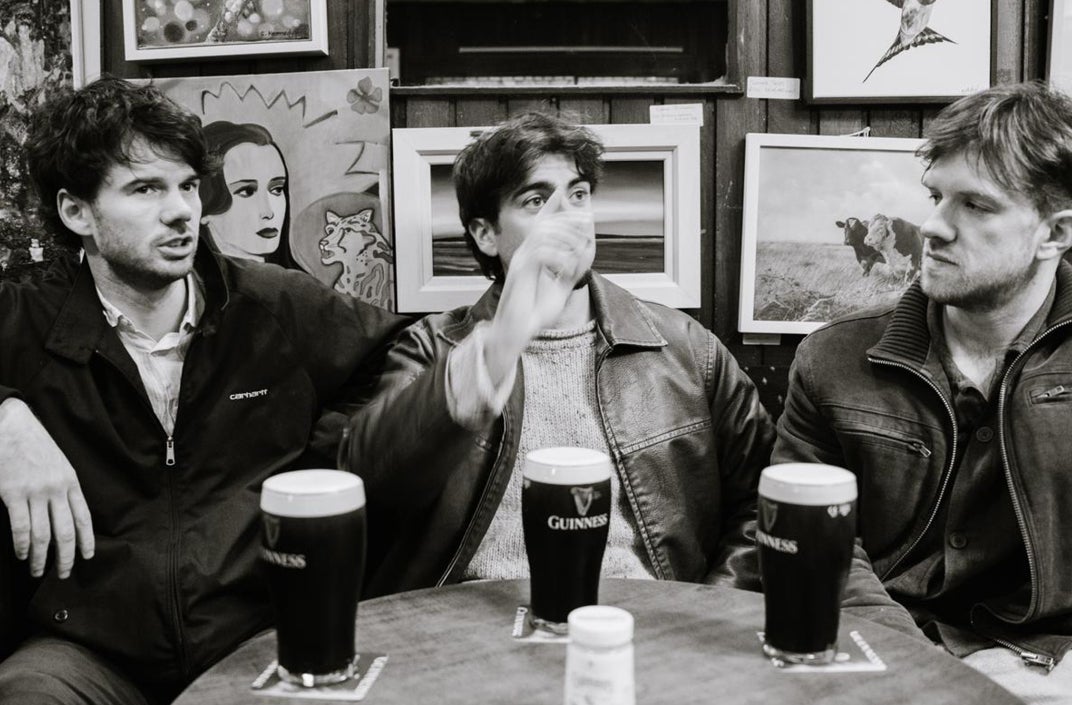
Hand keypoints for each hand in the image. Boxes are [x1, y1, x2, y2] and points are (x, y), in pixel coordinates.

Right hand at [0, 398, 93, 577]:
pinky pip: (21, 527)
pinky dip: (22, 545)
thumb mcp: (59, 465)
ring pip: (43, 534)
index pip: (83, 517)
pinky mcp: (13, 493)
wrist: (12, 426)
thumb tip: (67, 515)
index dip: (86, 540)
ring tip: (38, 570)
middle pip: (65, 531)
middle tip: (63, 574)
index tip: (87, 557)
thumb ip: (64, 489)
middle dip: (66, 557)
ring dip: (41, 557)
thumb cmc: (35, 446)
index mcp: (71, 482)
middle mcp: (56, 489)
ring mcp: (35, 492)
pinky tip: (22, 554)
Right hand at [484, 190, 594, 383]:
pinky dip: (558, 257)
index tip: (561, 194)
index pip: (539, 225)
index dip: (550, 208)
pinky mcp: (519, 272)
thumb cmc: (533, 315)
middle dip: (567, 219)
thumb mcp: (559, 289)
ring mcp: (520, 262)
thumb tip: (581, 257)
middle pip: (544, 224)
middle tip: (586, 220)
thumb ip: (569, 272)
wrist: (516, 332)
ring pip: (542, 234)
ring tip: (581, 248)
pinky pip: (540, 254)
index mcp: (530, 256)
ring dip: (565, 237)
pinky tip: (567, 268)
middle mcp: (523, 255)